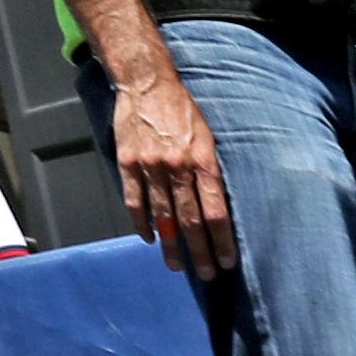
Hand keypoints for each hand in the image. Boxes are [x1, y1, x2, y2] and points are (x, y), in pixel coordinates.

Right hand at [109, 65, 237, 278]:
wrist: (147, 81)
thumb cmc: (183, 108)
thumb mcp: (208, 135)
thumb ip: (211, 169)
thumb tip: (216, 205)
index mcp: (203, 159)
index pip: (215, 211)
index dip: (221, 240)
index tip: (227, 261)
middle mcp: (178, 166)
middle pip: (190, 220)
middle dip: (199, 251)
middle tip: (206, 274)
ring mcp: (151, 166)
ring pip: (163, 216)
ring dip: (170, 245)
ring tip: (175, 266)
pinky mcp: (128, 162)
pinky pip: (135, 201)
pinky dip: (142, 223)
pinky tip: (149, 238)